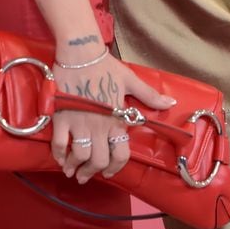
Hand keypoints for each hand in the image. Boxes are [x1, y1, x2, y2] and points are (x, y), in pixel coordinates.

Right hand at [50, 53, 174, 183]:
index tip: (108, 172)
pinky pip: (59, 143)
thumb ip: (149, 95)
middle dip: (92, 172)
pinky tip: (60, 157)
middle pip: (98, 160)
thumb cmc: (106, 66)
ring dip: (75, 167)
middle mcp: (99, 126)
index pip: (120, 155)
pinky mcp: (61, 117)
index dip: (115, 168)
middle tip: (86, 175)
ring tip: (71, 170)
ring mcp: (79, 123)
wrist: (80, 53)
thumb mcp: (130, 80)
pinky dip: (58, 154)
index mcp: (116, 120)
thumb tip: (170, 103)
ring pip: (79, 156)